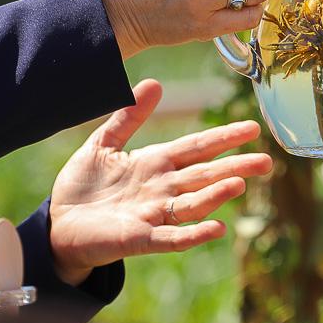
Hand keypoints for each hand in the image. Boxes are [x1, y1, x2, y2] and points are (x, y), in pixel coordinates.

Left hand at [48, 79, 272, 285]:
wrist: (57, 225)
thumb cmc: (82, 186)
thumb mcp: (103, 143)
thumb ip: (129, 116)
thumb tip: (154, 82)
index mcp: (156, 163)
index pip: (196, 148)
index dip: (223, 138)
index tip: (251, 128)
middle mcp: (162, 189)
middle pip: (204, 175)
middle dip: (235, 167)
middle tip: (266, 161)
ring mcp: (153, 214)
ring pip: (192, 204)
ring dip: (216, 195)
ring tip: (239, 184)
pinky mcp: (139, 239)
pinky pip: (171, 237)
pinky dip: (194, 234)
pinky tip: (216, 229)